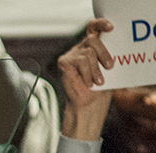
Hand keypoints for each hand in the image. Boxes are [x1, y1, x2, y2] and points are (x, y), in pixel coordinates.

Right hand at [59, 19, 114, 139]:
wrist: (88, 102)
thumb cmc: (100, 86)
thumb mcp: (107, 68)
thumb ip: (107, 56)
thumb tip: (112, 54)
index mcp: (92, 46)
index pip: (94, 28)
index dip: (101, 24)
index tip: (111, 28)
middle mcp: (81, 48)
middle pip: (93, 39)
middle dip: (104, 53)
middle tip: (110, 67)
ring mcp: (72, 55)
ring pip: (88, 53)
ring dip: (96, 69)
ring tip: (99, 81)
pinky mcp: (65, 62)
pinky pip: (80, 61)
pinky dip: (87, 73)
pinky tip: (88, 82)